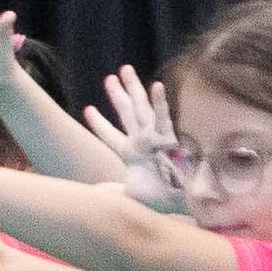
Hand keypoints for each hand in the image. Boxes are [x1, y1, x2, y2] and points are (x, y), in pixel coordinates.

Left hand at [85, 68, 189, 207]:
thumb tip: (94, 193)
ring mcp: (156, 136)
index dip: (99, 123)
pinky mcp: (170, 137)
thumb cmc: (162, 199)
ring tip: (124, 69)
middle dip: (117, 94)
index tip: (87, 109)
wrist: (184, 201)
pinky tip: (156, 85)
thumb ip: (113, 191)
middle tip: (110, 77)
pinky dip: (160, 101)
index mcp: (131, 153)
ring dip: (133, 88)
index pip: (110, 135)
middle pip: (126, 112)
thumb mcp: (131, 195)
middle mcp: (142, 140)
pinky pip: (163, 116)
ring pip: (141, 107)